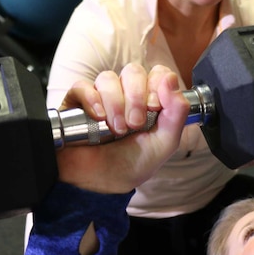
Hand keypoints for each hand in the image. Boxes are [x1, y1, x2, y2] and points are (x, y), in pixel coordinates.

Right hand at [55, 64, 187, 193]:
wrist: (103, 182)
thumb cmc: (134, 162)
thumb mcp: (165, 142)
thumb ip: (177, 112)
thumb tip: (171, 78)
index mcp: (149, 99)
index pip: (157, 73)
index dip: (157, 85)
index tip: (155, 108)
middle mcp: (125, 93)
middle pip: (133, 72)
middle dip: (136, 97)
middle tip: (135, 124)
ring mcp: (100, 96)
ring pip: (107, 78)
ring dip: (115, 103)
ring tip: (116, 130)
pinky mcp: (76, 103)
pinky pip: (82, 87)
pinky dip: (92, 100)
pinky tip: (98, 118)